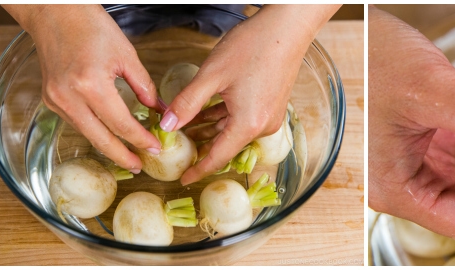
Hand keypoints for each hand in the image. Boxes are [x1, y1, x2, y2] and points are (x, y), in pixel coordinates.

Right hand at [3, 5, 159, 172]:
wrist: (54, 14)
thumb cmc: (91, 27)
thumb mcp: (126, 55)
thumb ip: (144, 86)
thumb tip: (160, 110)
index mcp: (91, 85)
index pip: (121, 124)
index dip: (140, 139)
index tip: (156, 147)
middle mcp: (69, 97)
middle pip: (100, 138)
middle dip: (122, 155)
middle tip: (140, 166)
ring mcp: (55, 100)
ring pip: (86, 132)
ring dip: (108, 145)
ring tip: (128, 154)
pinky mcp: (50, 99)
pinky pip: (76, 122)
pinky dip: (93, 130)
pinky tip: (108, 135)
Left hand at [162, 5, 340, 184]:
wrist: (287, 28)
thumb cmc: (252, 47)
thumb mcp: (212, 75)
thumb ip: (187, 103)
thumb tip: (166, 126)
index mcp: (248, 124)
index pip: (218, 157)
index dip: (198, 170)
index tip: (183, 180)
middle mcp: (263, 126)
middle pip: (226, 146)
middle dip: (201, 148)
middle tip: (176, 150)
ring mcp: (270, 116)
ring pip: (234, 132)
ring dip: (211, 132)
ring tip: (184, 131)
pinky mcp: (272, 105)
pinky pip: (243, 120)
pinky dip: (224, 120)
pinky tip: (205, 114)